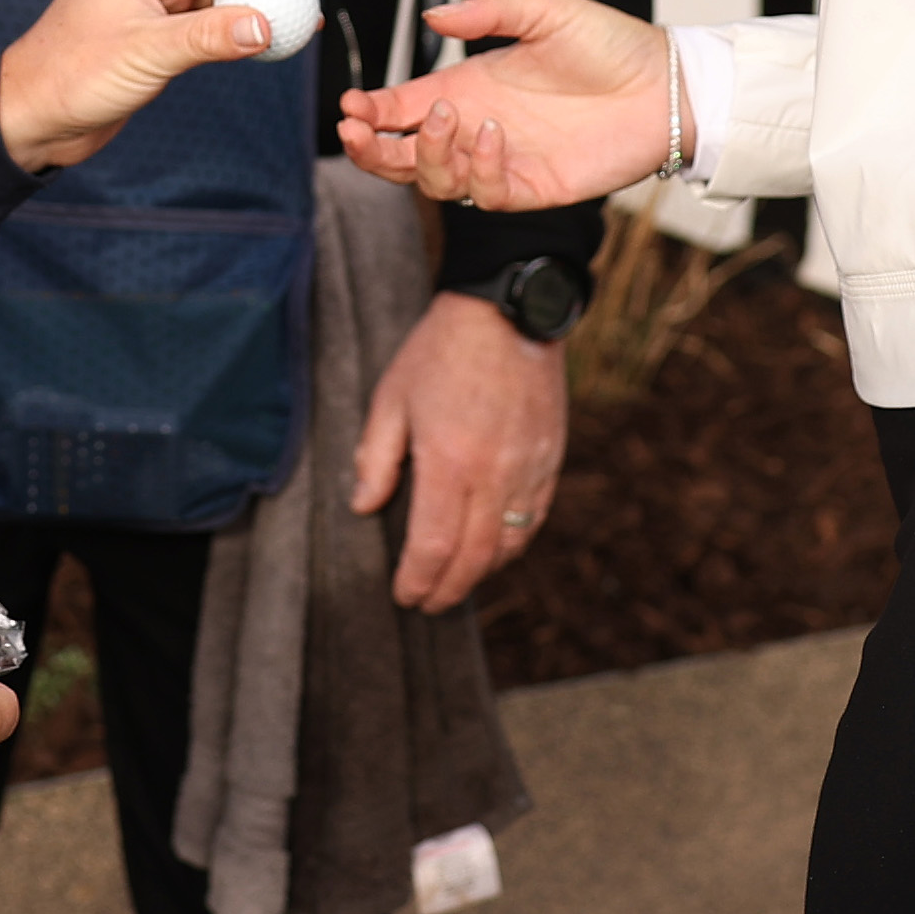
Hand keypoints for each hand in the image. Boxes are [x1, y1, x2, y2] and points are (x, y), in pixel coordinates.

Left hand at [0, 0, 309, 171]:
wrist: (30, 119)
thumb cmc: (67, 73)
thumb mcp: (145, 51)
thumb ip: (208, 37)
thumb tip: (266, 24)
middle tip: (305, 6)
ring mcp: (158, 2)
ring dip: (258, 5)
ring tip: (293, 30)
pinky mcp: (161, 35)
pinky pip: (213, 21)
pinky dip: (240, 30)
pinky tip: (264, 45)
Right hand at [336, 0, 675, 210]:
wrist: (664, 84)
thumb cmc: (608, 42)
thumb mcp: (545, 9)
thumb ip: (489, 12)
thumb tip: (433, 19)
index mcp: (468, 89)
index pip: (402, 109)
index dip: (371, 113)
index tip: (349, 106)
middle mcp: (476, 129)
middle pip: (404, 155)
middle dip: (371, 149)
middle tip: (356, 133)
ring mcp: (502, 162)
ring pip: (436, 181)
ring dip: (424, 156)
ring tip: (441, 119)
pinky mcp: (534, 188)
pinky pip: (488, 195)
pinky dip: (480, 170)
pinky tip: (492, 135)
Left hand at [350, 289, 567, 609]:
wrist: (508, 310)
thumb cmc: (441, 350)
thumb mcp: (392, 398)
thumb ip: (376, 458)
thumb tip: (363, 506)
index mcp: (449, 462)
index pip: (434, 547)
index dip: (417, 581)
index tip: (403, 594)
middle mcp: (494, 475)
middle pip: (474, 560)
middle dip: (447, 590)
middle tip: (427, 602)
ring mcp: (529, 469)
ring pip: (509, 546)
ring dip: (481, 573)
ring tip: (456, 580)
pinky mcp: (551, 460)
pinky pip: (535, 519)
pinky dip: (513, 544)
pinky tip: (494, 549)